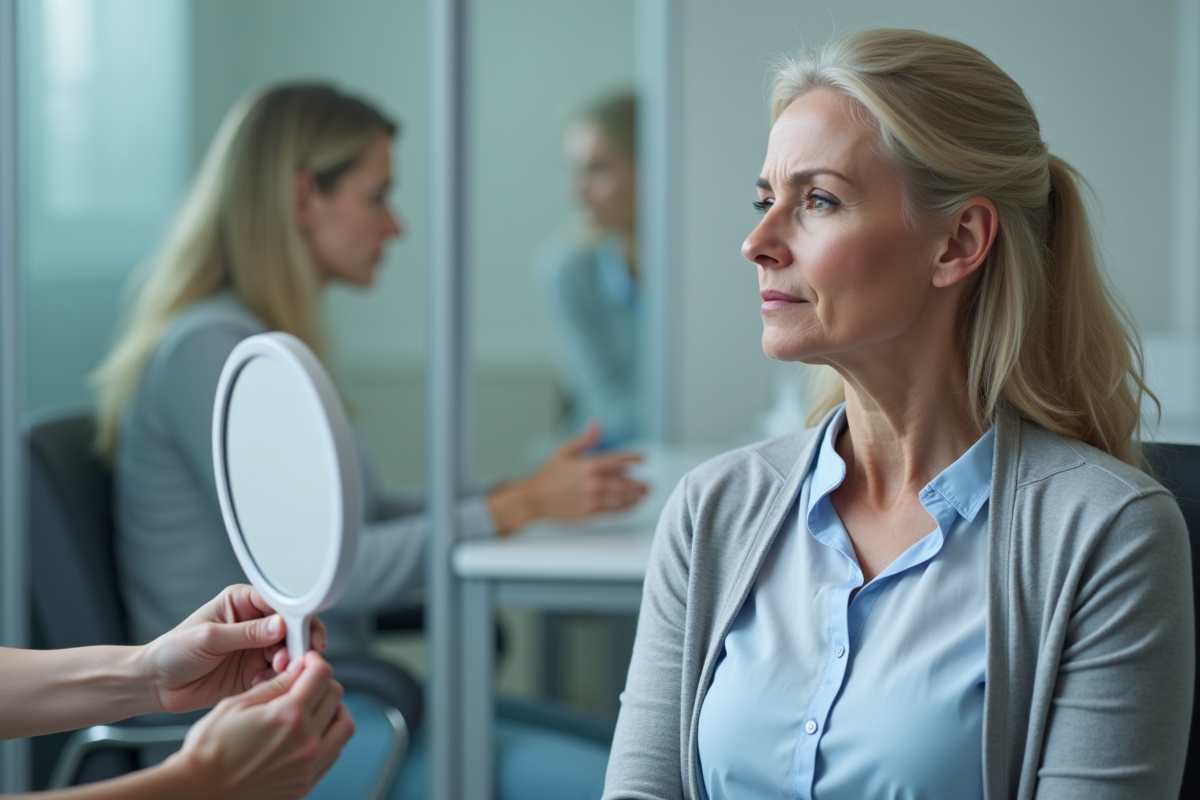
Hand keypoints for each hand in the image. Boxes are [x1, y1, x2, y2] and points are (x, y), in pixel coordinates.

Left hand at [141, 584, 327, 714]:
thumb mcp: (209, 637)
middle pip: (290, 628)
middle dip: (296, 642)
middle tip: (294, 657)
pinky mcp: (253, 672)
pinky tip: (269, 685)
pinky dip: (278, 680)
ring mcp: (255, 649)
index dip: (295, 616)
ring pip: (287, 651)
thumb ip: (246, 632)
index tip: (304, 630)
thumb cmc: (173, 651)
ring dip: (289, 662)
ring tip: (279, 671)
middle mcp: (253, 623)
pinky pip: (276, 675)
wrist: (155, 684)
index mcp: (242, 603)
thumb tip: (281, 625)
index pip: (279, 602)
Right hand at [168, 651, 354, 799]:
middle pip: (337, 697)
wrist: (198, 791)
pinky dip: (329, 737)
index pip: (322, 676)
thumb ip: (274, 686)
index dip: (315, 661)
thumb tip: (297, 669)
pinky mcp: (305, 784)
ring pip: (344, 727)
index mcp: (288, 717)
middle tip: (307, 682)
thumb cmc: (209, 749)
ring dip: (334, 711)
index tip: (308, 661)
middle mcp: (305, 742)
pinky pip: (334, 753)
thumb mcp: (236, 704)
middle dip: (323, 682)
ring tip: (313, 707)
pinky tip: (308, 733)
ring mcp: (307, 766)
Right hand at [488, 422, 648, 532]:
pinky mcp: (590, 513)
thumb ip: (584, 439)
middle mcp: (594, 482)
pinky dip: (626, 509)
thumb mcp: (564, 451)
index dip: (634, 458)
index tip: (644, 458)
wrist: (534, 499)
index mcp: (589, 464)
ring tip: (643, 496)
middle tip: (649, 485)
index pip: (619, 459)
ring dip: (636, 497)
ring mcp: (593, 499)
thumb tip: (597, 423)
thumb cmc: (548, 474)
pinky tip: (632, 506)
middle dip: (639, 484)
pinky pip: (614, 511)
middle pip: (626, 483)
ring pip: (622, 499)